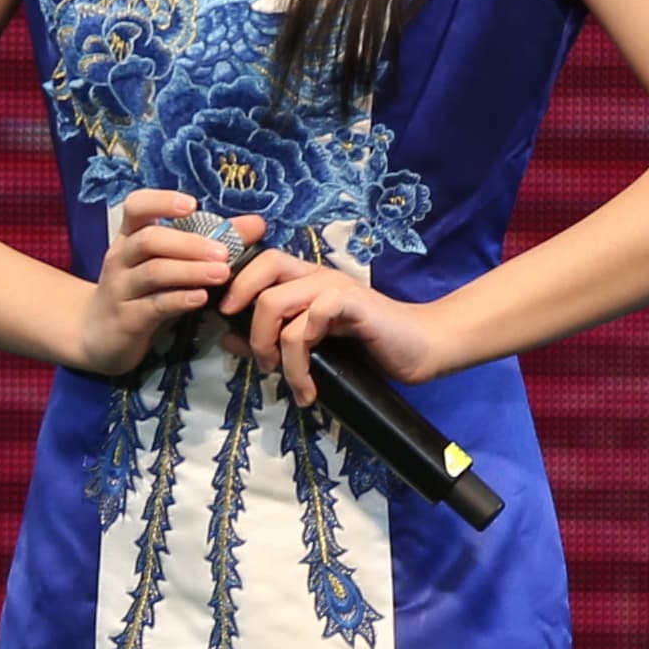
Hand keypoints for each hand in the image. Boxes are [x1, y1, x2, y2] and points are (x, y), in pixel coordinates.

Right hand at [70, 188, 258, 378]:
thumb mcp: (169, 264)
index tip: (192, 204)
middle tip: (223, 252)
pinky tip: (201, 299)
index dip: (162, 201)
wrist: (98, 335)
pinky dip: (178, 300)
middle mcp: (120, 258)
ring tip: (222, 274)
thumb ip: (211, 242)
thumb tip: (256, 223)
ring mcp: (120, 289)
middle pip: (149, 240)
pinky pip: (152, 306)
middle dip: (189, 243)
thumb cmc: (141, 292)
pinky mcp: (126, 320)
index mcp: (130, 236)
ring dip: (190, 271)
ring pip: (153, 273)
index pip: (136, 206)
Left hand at [218, 236, 449, 404]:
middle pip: (263, 270)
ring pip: (276, 304)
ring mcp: (335, 287)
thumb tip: (229, 339)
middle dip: (245, 316)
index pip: (261, 262)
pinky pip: (308, 321)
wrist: (422, 349)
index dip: (236, 284)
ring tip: (291, 382)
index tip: (226, 322)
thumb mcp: (312, 347)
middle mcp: (318, 276)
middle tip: (259, 358)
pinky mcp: (351, 303)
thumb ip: (273, 338)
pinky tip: (311, 386)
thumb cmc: (370, 349)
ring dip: (272, 351)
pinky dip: (300, 359)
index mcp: (307, 280)